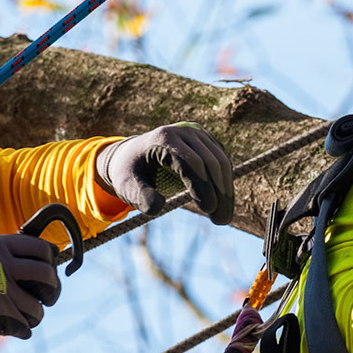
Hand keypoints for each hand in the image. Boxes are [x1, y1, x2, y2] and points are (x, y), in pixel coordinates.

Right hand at [0, 234, 61, 347]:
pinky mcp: (1, 316)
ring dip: (35, 314)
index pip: (42, 248)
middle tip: (48, 297)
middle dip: (52, 289)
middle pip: (47, 275)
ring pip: (39, 306)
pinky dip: (23, 329)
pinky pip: (26, 326)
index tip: (48, 270)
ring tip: (27, 315)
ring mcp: (3, 291)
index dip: (50, 261)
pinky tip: (14, 327)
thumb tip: (48, 252)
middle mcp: (3, 265)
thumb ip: (7, 251)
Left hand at [96, 125, 234, 223]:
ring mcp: (197, 133)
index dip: (203, 186)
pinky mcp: (206, 140)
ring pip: (221, 162)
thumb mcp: (126, 186)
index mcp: (163, 138)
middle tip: (221, 221)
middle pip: (210, 162)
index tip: (208, 210)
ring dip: (226, 191)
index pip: (191, 162)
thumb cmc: (129, 173)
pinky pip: (222, 161)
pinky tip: (222, 203)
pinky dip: (224, 182)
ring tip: (223, 218)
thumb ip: (140, 197)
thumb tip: (158, 208)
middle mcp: (183, 131)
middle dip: (219, 193)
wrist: (132, 155)